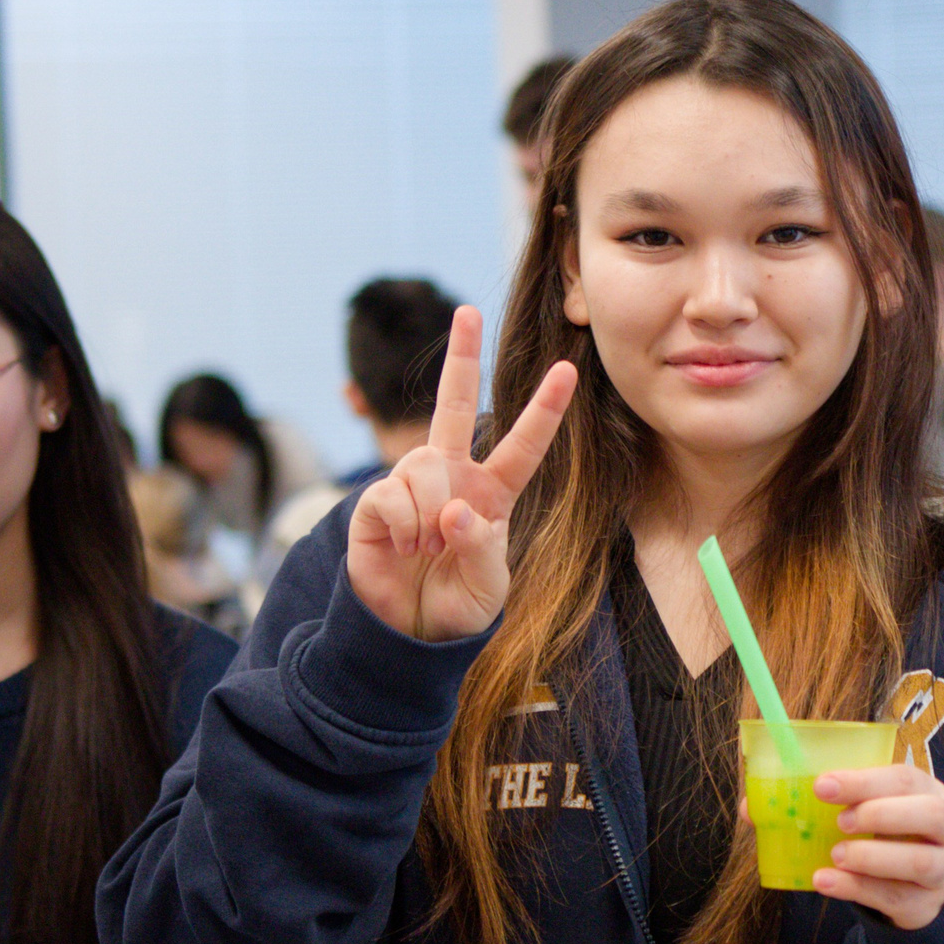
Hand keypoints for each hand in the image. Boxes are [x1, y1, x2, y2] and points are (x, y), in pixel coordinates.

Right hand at [345, 306, 575, 640]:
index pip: (523, 445)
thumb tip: (455, 512)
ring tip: (428, 548)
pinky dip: (404, 525)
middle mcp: (452, 478)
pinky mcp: (375, 500)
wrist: (407, 632)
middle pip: (456, 405)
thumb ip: (481, 549)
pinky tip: (403, 547)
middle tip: (469, 311)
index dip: (545, 409)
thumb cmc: (457, 607)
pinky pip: (392, 494)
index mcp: (492, 494)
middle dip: (462, 356)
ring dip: (430, 512)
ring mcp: (412, 485)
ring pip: (425, 464)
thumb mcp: (488, 587)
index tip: (568, 369)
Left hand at [809, 763, 943, 929]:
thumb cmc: (899, 833)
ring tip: (836, 854)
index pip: (905, 781)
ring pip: (919, 862)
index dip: (864, 782)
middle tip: (841, 822)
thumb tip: (819, 790)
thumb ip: (861, 799)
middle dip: (881, 815)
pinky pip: (894, 897)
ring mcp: (942, 870)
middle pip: (931, 816)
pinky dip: (855, 888)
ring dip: (871, 857)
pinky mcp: (925, 904)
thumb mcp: (888, 808)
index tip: (824, 787)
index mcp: (932, 794)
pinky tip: (826, 881)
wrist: (927, 882)